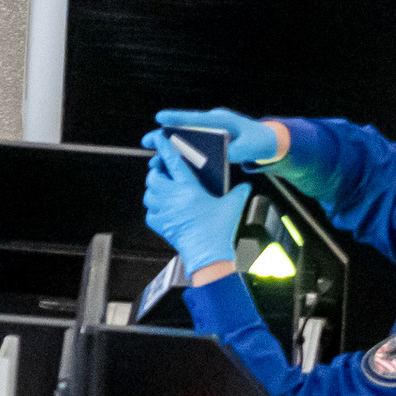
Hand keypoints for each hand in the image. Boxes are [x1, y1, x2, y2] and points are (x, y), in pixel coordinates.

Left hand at [139, 149, 244, 278]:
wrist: (208, 256)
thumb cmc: (218, 232)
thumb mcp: (232, 207)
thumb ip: (239, 193)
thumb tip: (245, 185)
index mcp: (188, 187)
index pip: (172, 161)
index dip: (163, 147)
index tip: (157, 139)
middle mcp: (171, 196)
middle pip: (155, 176)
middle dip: (158, 172)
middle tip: (165, 173)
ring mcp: (163, 209)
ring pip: (149, 193)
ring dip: (155, 190)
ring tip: (166, 192)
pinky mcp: (158, 223)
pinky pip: (150, 212)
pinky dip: (155, 210)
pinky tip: (166, 210)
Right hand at [152, 108, 286, 167]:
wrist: (270, 143)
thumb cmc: (260, 141)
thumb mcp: (250, 147)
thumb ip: (235, 151)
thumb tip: (221, 157)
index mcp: (221, 120)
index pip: (196, 118)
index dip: (177, 118)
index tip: (159, 118)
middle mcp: (212, 124)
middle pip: (184, 130)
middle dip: (165, 136)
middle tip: (147, 142)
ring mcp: (211, 133)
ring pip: (186, 141)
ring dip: (171, 150)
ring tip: (155, 161)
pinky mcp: (212, 142)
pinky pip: (193, 148)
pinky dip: (182, 155)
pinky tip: (171, 165)